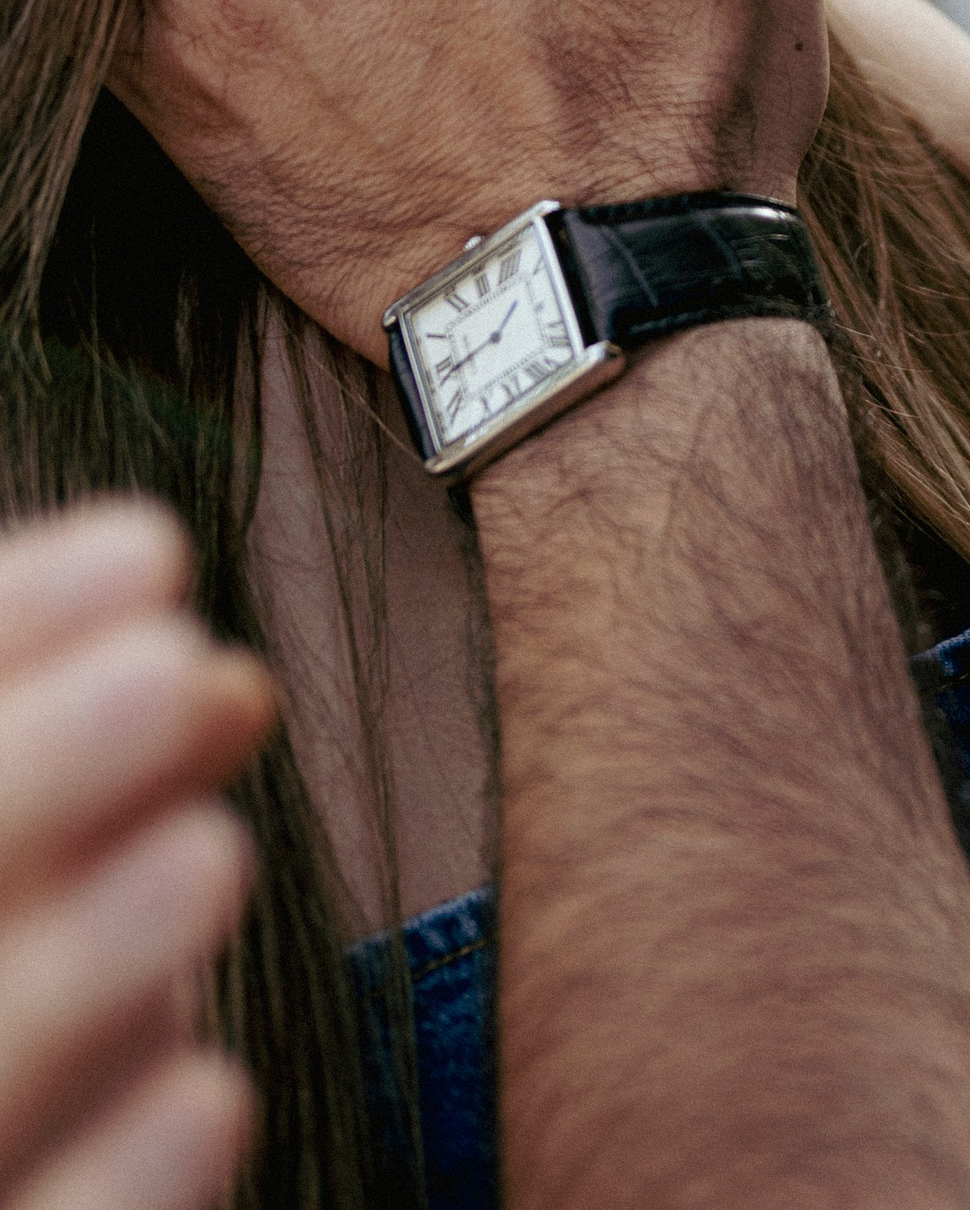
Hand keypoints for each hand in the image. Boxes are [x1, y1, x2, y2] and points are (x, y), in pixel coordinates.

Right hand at [0, 505, 273, 1209]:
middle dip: (24, 786)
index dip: (5, 630)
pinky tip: (214, 1094)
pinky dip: (107, 1196)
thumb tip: (226, 687)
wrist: (36, 1143)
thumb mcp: (48, 835)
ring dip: (67, 981)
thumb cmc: (50, 974)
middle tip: (175, 671)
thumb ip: (78, 775)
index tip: (150, 546)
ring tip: (211, 854)